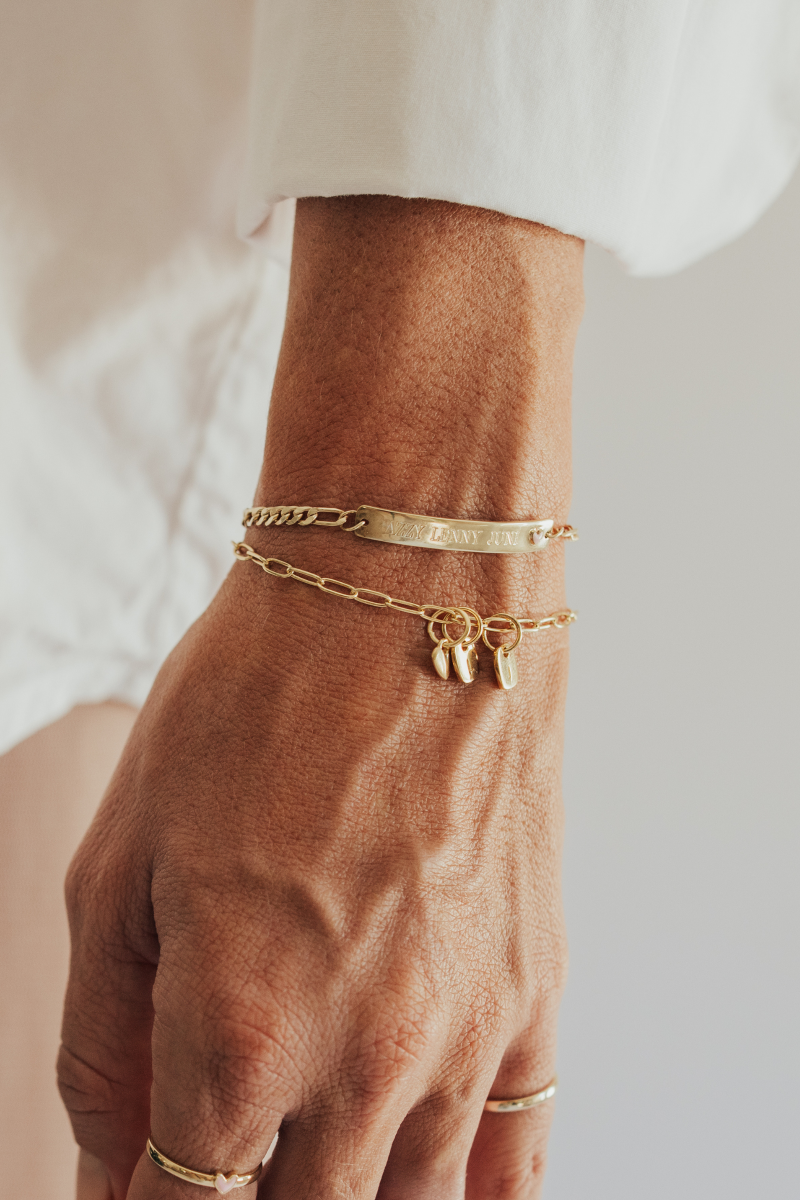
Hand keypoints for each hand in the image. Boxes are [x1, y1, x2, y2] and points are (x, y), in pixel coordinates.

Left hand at [59, 541, 568, 1198]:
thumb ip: (105, 1039)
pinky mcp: (534, 993)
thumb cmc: (259, 698)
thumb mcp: (121, 858)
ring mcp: (464, 1035)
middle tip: (226, 1151)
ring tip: (309, 1153)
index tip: (144, 1191)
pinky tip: (429, 1193)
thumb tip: (112, 1161)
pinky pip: (514, 1165)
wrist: (410, 593)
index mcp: (236, 1032)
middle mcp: (363, 1060)